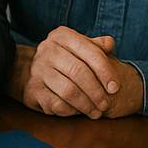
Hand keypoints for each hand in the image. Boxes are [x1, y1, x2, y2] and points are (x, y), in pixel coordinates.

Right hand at [8, 28, 141, 118]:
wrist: (38, 71)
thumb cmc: (68, 59)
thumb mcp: (82, 48)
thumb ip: (97, 46)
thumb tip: (109, 44)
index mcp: (62, 36)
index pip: (90, 52)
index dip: (106, 72)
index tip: (115, 88)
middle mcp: (47, 49)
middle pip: (79, 72)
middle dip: (96, 92)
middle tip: (105, 105)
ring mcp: (37, 69)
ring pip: (68, 90)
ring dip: (86, 105)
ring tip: (96, 112)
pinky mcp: (32, 89)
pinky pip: (56, 104)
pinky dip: (71, 111)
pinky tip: (78, 112)